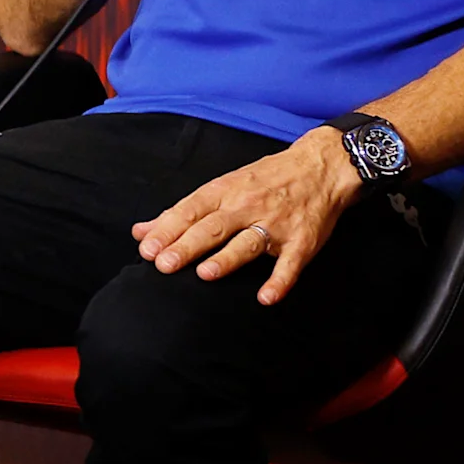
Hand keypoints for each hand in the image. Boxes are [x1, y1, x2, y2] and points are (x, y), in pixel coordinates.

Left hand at [133, 128, 367, 305]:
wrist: (321, 166)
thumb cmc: (265, 178)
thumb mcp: (222, 186)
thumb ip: (181, 212)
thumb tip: (141, 231)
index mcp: (225, 191)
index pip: (190, 210)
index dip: (168, 229)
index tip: (146, 249)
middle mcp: (248, 206)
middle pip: (213, 227)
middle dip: (188, 245)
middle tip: (164, 264)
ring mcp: (276, 224)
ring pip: (248, 242)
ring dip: (227, 258)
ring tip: (205, 274)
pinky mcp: (302, 241)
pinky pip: (291, 264)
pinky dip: (280, 281)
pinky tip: (266, 297)